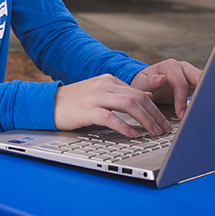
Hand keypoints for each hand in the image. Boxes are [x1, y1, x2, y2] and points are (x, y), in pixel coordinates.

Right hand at [53, 74, 173, 137]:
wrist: (49, 103)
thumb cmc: (76, 102)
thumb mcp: (101, 93)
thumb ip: (122, 94)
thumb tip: (147, 96)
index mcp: (109, 80)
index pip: (139, 92)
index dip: (155, 107)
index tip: (165, 121)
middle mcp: (104, 85)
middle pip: (137, 97)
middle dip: (155, 115)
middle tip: (165, 129)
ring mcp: (95, 96)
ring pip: (129, 104)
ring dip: (145, 120)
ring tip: (154, 132)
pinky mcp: (87, 109)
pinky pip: (110, 117)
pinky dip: (124, 126)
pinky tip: (133, 134)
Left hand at [130, 59, 201, 119]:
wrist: (146, 85)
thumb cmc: (143, 84)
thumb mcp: (141, 84)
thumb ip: (150, 82)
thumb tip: (161, 79)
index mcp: (169, 66)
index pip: (180, 83)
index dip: (181, 100)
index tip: (181, 114)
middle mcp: (181, 67)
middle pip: (197, 78)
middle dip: (199, 95)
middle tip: (197, 113)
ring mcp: (189, 73)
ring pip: (204, 82)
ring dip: (205, 95)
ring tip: (203, 111)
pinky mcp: (194, 82)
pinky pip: (204, 88)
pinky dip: (205, 97)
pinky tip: (204, 108)